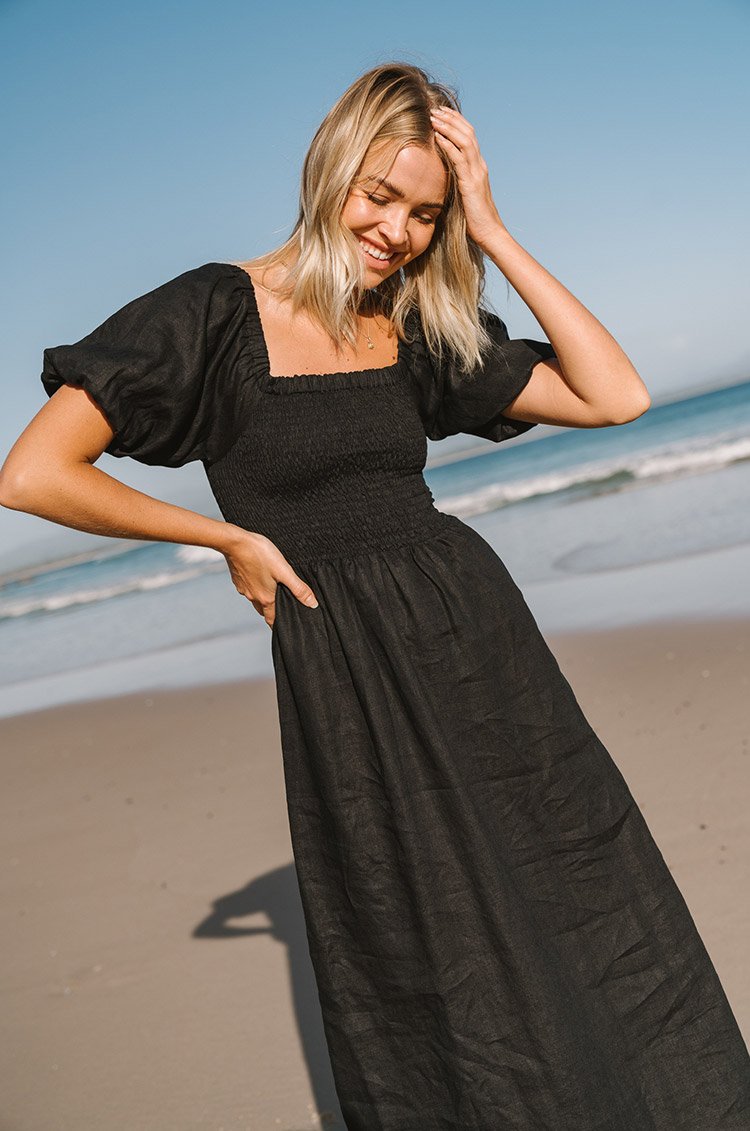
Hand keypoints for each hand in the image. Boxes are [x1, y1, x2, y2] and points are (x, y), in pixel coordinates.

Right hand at [219, 526, 318, 627]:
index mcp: (265, 598)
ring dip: (263, 598)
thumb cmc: (260, 554)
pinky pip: (248, 588)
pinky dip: (255, 587)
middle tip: (281, 610)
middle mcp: (253, 596)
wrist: (234, 542)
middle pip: (264, 610)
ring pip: (255, 599)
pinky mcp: (237, 579)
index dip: (278, 625)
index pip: (272, 620)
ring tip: (272, 591)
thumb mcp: (284, 571)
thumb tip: (312, 604)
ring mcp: (243, 588)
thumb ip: (298, 588)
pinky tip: (259, 577)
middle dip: (272, 612)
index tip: (283, 629)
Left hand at [429, 106, 505, 250]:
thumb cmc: (475, 219)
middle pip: (467, 132)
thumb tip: (443, 176)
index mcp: (478, 167)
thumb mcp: (464, 195)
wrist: (490, 233)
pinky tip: (438, 137)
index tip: (441, 113)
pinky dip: (449, 145)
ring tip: (434, 117)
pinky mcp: (471, 183)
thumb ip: (457, 181)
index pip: (468, 136)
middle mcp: (479, 165)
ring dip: (448, 127)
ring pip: (464, 141)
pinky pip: (459, 159)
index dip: (455, 122)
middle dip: (451, 118)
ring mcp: (477, 173)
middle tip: (435, 108)